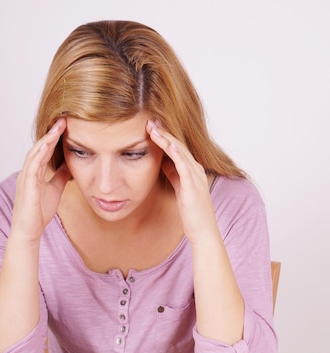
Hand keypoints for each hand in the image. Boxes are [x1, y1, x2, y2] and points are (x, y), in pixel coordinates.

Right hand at [12, 118, 70, 241]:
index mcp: (35, 171)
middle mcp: (28, 171)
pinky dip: (39, 154)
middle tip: (63, 118)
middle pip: (39, 147)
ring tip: (57, 127)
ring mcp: (26, 178)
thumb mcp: (55, 188)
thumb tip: (70, 162)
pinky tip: (47, 144)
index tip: (66, 124)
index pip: (45, 149)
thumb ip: (60, 175)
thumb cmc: (38, 211)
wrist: (29, 230)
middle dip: (51, 132)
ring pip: (35, 153)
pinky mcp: (27, 186)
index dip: (54, 136)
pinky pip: (32, 166)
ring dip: (46, 139)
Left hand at [146, 120, 217, 244]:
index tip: (151, 127)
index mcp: (192, 170)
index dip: (164, 137)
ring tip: (154, 128)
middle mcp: (196, 170)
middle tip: (150, 120)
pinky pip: (184, 166)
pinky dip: (176, 154)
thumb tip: (163, 162)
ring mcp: (196, 177)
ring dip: (167, 139)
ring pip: (180, 152)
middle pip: (178, 146)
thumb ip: (173, 175)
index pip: (177, 148)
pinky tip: (167, 144)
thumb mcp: (179, 189)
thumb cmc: (191, 213)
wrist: (203, 232)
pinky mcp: (193, 186)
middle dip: (164, 132)